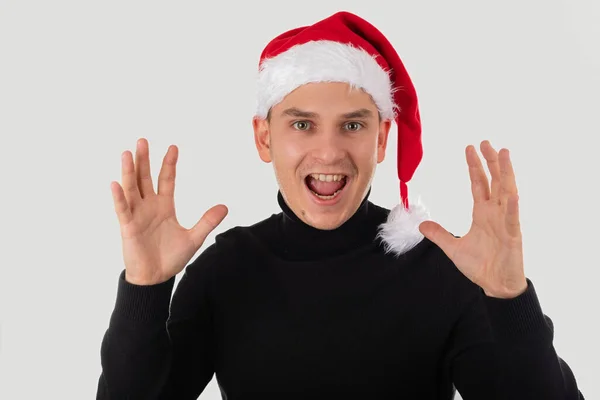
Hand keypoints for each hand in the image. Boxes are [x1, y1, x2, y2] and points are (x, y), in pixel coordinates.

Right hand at [110, 138, 227, 284]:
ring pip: (132, 189)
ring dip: (129, 171)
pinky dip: (119, 197)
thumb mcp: (194, 238)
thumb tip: (225, 207)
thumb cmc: (171, 258)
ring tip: (128, 153)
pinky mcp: (128, 228)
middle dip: (144, 160)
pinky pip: (123, 210)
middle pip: (145, 178)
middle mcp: (149, 207)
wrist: (156, 278)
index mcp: (164, 206)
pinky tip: (116, 183)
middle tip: (142, 140)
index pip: (166, 180)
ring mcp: (137, 216)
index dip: (169, 164)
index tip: (173, 147)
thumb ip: (207, 221)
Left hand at [418, 140, 526, 298]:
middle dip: (491, 161)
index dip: (475, 166)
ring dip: (506, 173)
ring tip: (504, 153)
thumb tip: (422, 225)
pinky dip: (513, 208)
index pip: (479, 184)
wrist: (495, 285)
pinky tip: (512, 195)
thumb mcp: (453, 248)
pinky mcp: (513, 237)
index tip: (470, 148)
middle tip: (486, 142)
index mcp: (483, 213)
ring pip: (507, 192)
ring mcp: (506, 223)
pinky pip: (513, 220)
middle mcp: (496, 213)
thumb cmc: (481, 265)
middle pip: (495, 181)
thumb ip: (439, 234)